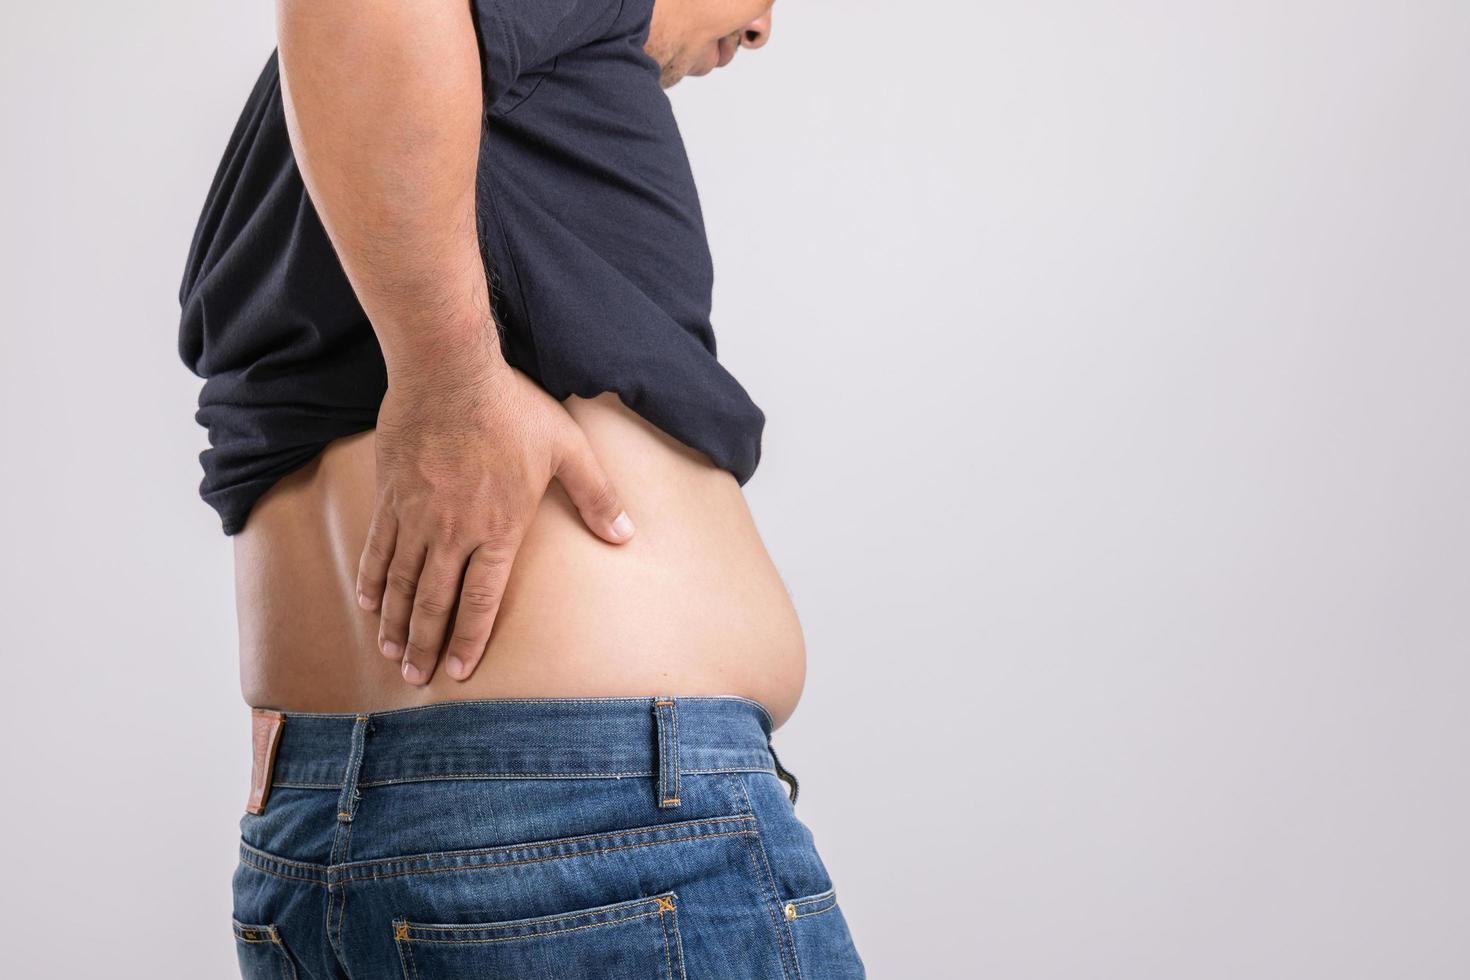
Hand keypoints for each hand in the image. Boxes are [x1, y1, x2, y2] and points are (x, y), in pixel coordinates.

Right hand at [355, 348, 633, 684]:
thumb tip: (626, 534)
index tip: (459, 671)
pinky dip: (371, 580)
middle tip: (417, 678)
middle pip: (435, 601)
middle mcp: (453, 531)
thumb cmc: (512, 409)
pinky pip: (377, 548)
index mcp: (498, 528)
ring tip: (391, 654)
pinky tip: (366, 603)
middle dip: (425, 644)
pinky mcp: (391, 495)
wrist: (449, 372)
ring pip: (401, 582)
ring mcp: (417, 515)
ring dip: (395, 623)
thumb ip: (597, 496)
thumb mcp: (568, 449)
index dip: (469, 639)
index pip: (481, 599)